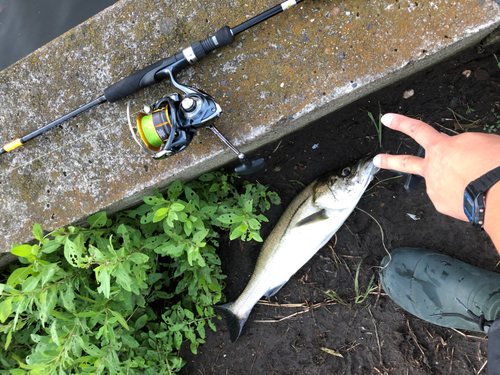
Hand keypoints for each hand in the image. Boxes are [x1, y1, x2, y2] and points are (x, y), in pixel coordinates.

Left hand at [373, 114, 499, 221]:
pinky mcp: (441, 204)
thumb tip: (461, 155)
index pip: (418, 130)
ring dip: (447, 183)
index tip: (387, 119)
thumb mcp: (482, 142)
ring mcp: (434, 187)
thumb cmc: (497, 164)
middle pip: (406, 162)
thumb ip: (465, 146)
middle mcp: (433, 167)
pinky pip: (451, 196)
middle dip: (390, 160)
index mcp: (442, 147)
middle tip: (377, 159)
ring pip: (436, 182)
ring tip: (468, 183)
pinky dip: (461, 194)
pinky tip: (474, 193)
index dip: (401, 123)